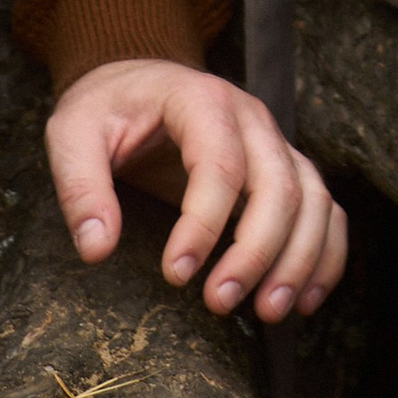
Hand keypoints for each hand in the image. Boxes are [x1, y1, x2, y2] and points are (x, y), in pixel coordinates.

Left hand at [46, 60, 348, 321]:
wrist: (137, 84)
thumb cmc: (105, 110)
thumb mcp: (72, 133)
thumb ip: (81, 186)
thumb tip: (97, 249)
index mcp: (200, 100)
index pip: (219, 164)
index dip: (203, 224)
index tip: (175, 274)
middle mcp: (251, 118)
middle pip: (277, 186)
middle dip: (255, 252)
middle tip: (219, 302)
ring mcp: (275, 143)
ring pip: (312, 200)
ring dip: (298, 260)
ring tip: (268, 312)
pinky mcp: (287, 169)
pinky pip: (325, 210)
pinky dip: (325, 255)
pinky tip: (304, 301)